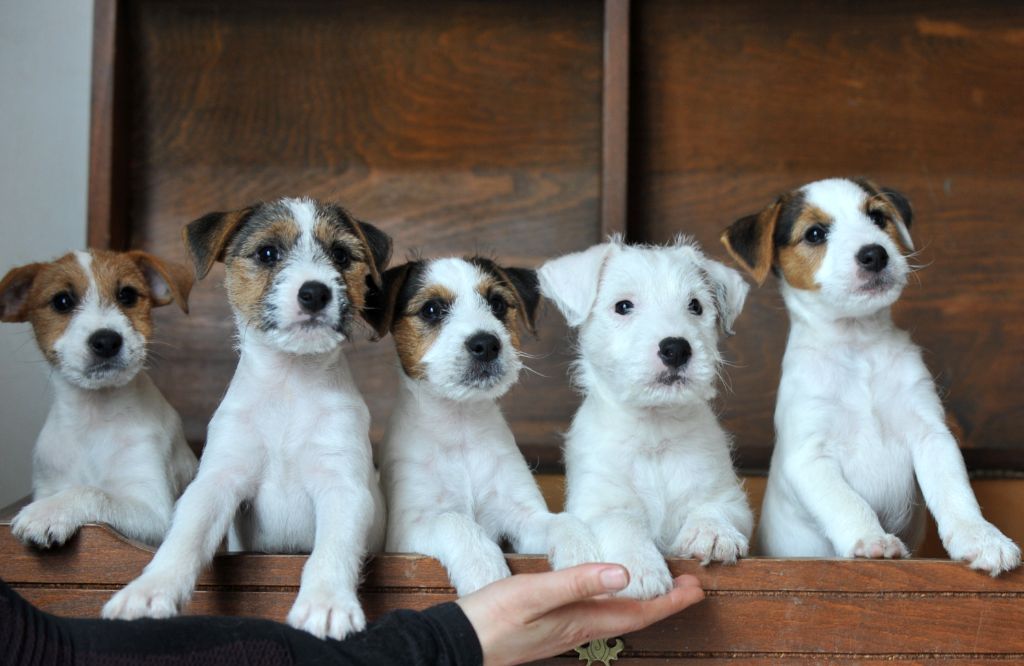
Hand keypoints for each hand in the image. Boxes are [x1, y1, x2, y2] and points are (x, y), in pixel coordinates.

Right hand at [456, 563, 703, 665]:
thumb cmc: (492, 618)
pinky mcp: (549, 629)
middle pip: (632, 617)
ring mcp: (563, 631)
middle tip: (689, 585)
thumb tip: (625, 573)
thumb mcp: (534, 593)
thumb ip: (578, 582)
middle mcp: (578, 630)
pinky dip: (613, 605)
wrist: (458, 645)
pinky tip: (607, 595)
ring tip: (659, 588)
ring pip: (615, 618)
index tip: (697, 588)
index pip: (638, 613)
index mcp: (580, 621)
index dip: (670, 601)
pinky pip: (594, 617)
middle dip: (663, 602)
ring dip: (641, 603)